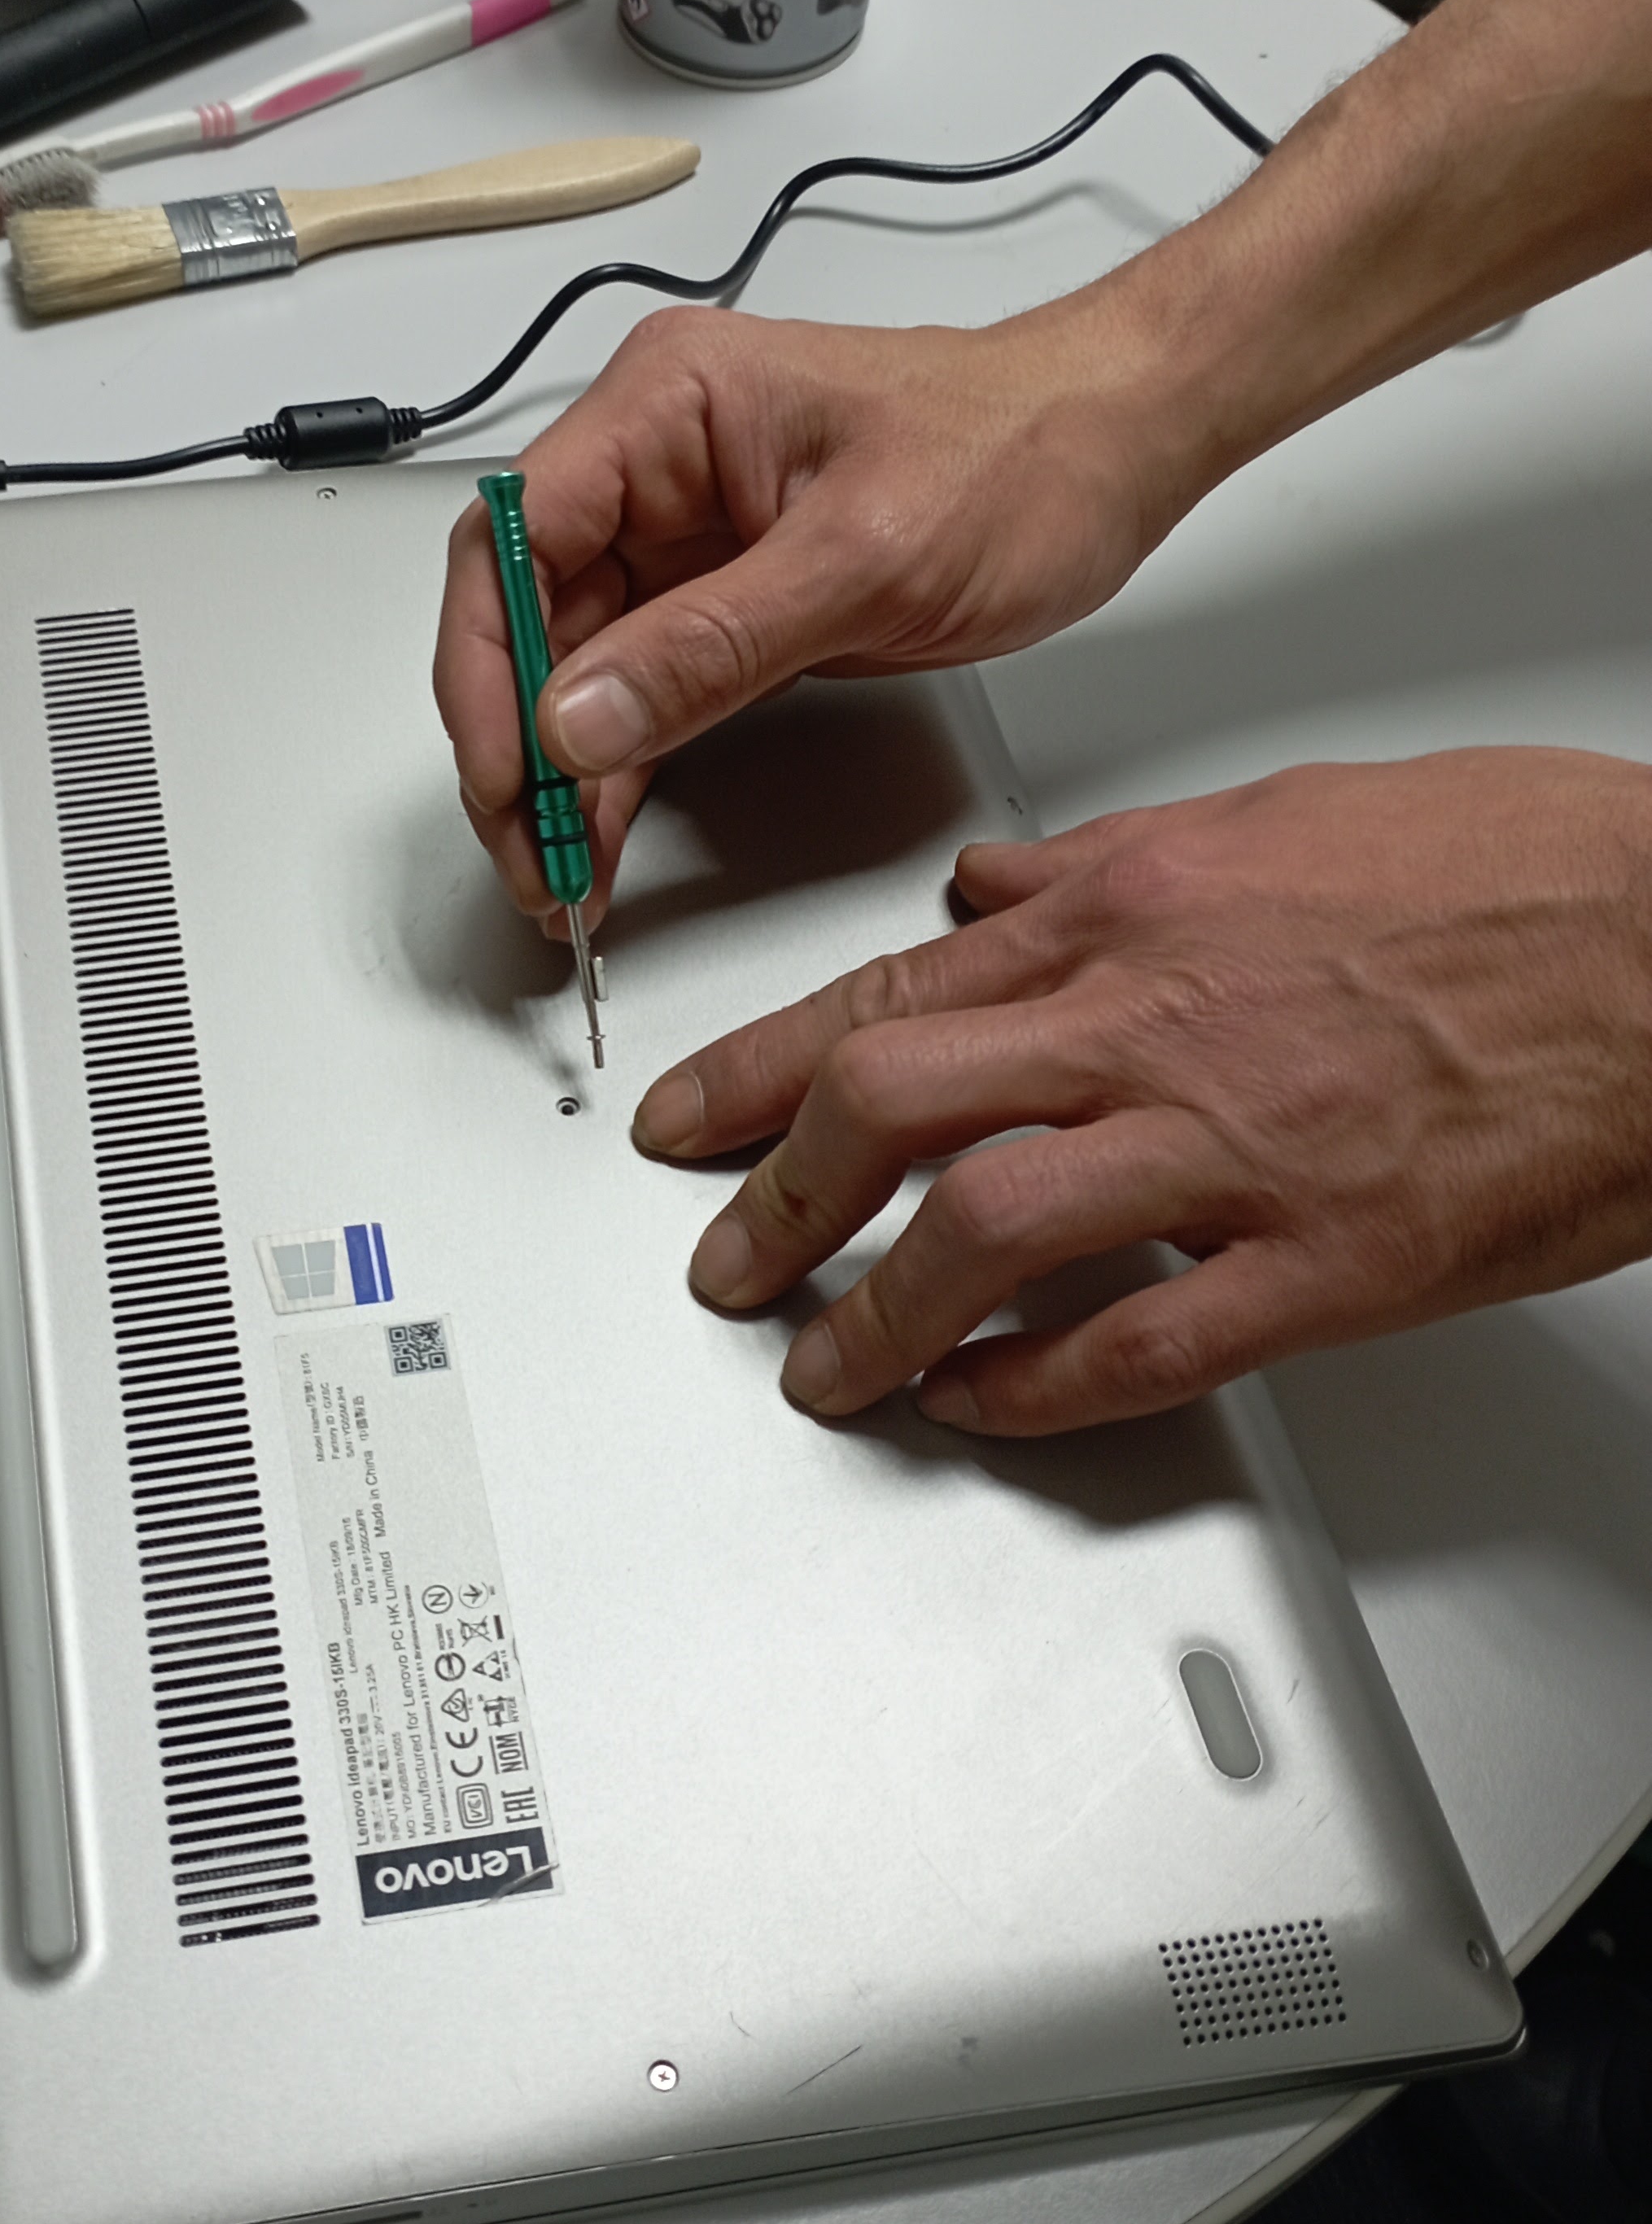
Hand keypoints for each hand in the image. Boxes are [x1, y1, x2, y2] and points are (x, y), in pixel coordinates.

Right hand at [432, 296, 1199, 930]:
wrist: (1115, 449)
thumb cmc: (1023, 451)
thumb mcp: (864, 559)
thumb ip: (709, 646)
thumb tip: (577, 719)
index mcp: (668, 407)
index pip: (514, 535)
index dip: (488, 666)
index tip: (507, 770)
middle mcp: (657, 463)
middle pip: (524, 611)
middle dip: (514, 743)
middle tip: (531, 849)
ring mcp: (686, 535)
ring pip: (570, 667)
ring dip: (558, 773)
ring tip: (563, 873)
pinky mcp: (724, 598)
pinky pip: (637, 690)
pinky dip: (618, 768)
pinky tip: (606, 836)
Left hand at [633, 751, 1651, 1434]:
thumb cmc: (1528, 873)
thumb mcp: (1291, 814)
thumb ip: (1114, 860)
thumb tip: (995, 890)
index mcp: (1142, 910)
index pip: (891, 990)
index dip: (760, 1066)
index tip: (695, 1117)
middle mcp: (1156, 1022)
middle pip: (890, 1103)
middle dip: (775, 1194)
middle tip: (721, 1257)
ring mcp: (1235, 1149)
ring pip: (980, 1230)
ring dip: (874, 1315)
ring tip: (825, 1370)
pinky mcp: (1325, 1264)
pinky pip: (1133, 1342)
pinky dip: (1031, 1389)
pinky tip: (979, 1408)